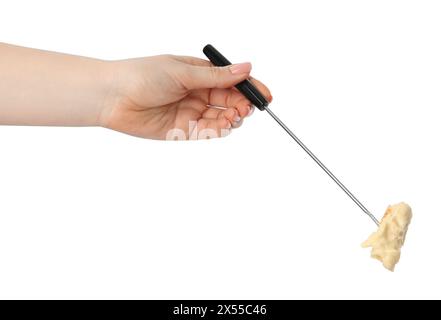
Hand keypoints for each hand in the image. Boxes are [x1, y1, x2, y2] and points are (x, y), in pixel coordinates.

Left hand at [101, 55, 271, 139]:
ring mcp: (192, 112)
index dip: (250, 88)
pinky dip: (219, 130)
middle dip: (243, 105)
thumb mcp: (183, 72)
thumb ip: (216, 76)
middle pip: (231, 101)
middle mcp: (198, 93)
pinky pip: (208, 132)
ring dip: (232, 118)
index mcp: (199, 74)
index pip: (232, 81)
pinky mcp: (184, 130)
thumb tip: (246, 68)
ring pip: (222, 118)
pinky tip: (222, 126)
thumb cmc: (142, 76)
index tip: (265, 95)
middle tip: (245, 108)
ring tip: (233, 116)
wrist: (113, 97)